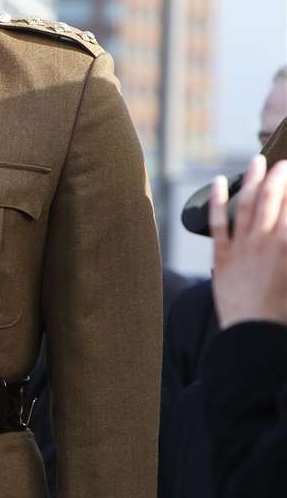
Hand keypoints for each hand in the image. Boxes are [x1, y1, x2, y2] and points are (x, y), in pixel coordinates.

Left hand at [210, 155, 286, 327]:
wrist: (255, 337)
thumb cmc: (285, 313)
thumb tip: (286, 233)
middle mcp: (267, 242)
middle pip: (273, 199)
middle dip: (280, 177)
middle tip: (284, 162)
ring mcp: (242, 248)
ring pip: (246, 205)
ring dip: (252, 180)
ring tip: (257, 161)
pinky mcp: (222, 257)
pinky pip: (218, 223)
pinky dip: (217, 200)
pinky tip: (217, 182)